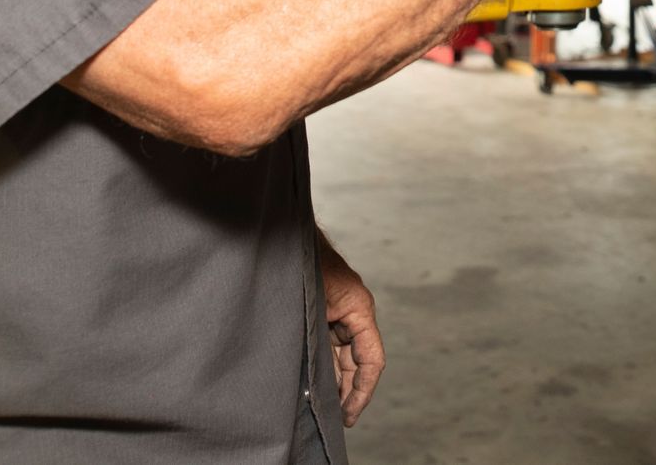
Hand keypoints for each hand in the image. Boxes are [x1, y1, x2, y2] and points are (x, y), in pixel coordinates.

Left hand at [318, 234, 383, 426]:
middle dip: (349, 392)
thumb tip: (317, 380)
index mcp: (358, 308)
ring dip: (336, 381)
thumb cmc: (300, 262)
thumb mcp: (310, 305)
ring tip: (324, 408)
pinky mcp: (324, 313)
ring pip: (343, 355)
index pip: (371, 359)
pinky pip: (330, 345)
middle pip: (358, 361)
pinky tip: (313, 384)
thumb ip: (317, 340)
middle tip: (336, 420)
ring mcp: (339, 312)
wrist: (283, 236)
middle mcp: (353, 312)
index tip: (349, 416)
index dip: (362, 392)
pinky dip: (325, 366)